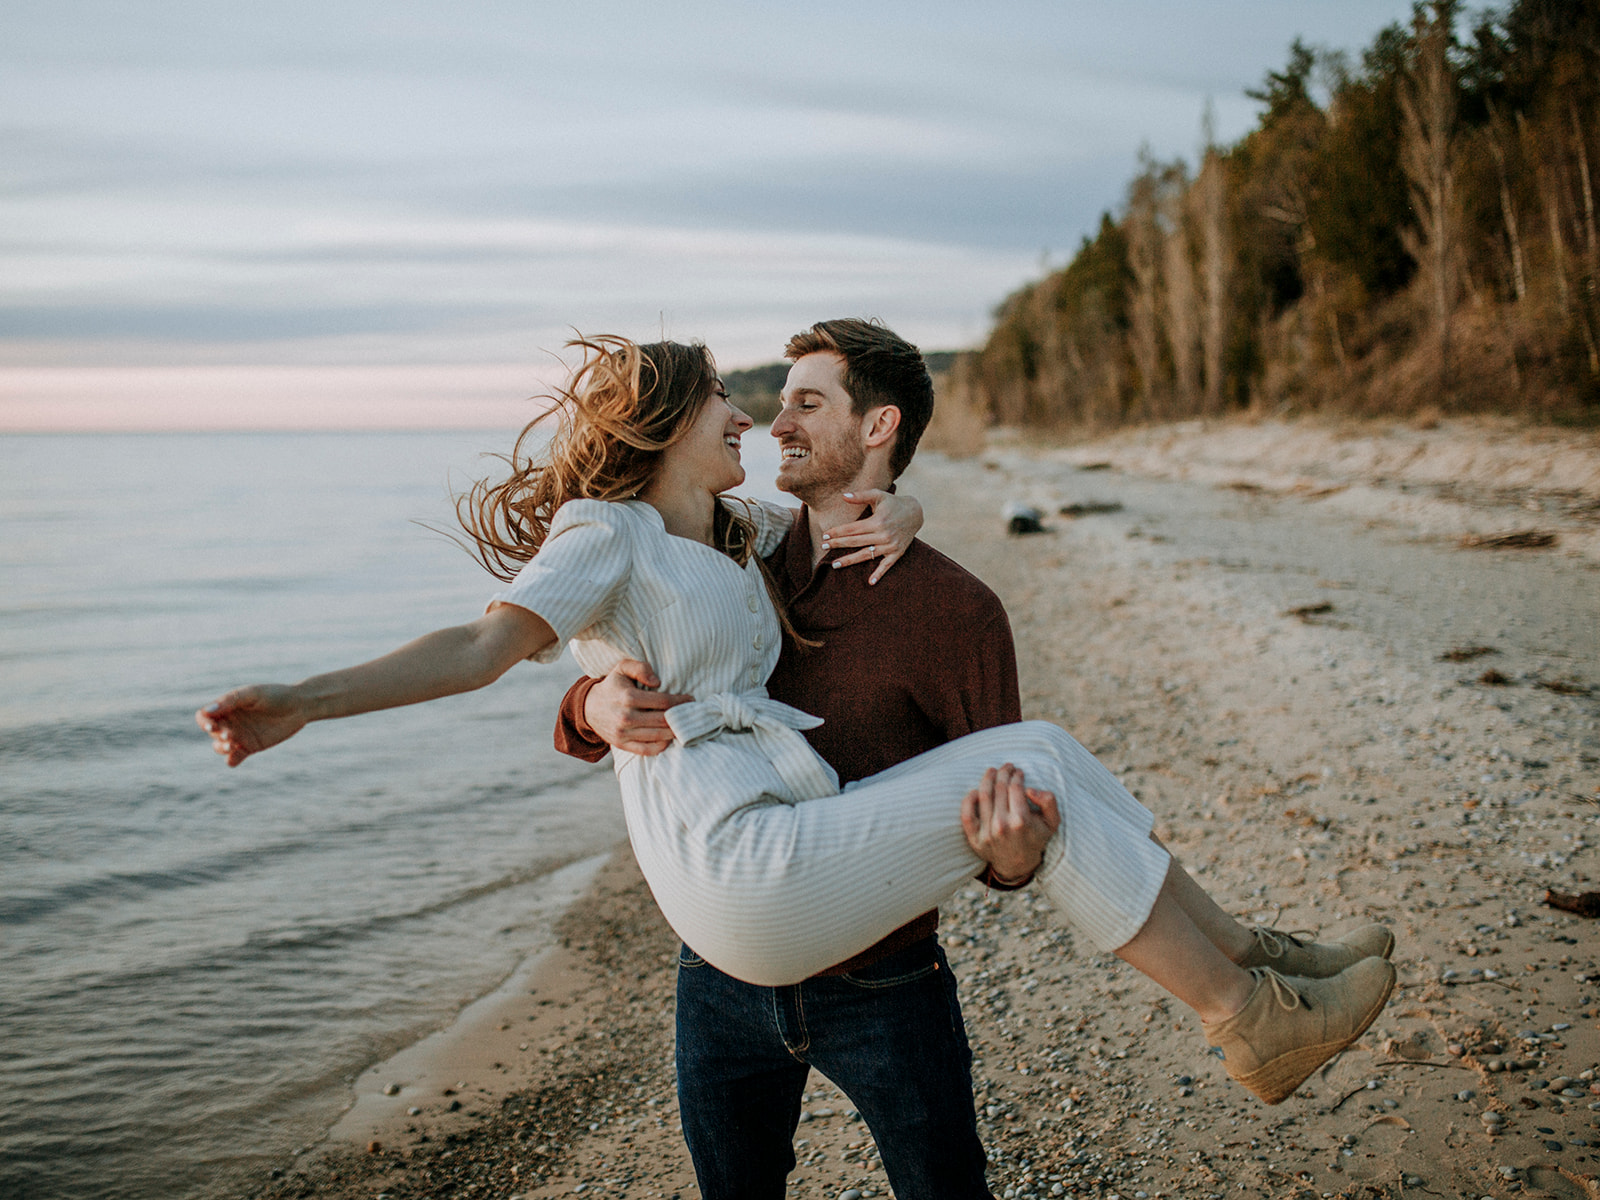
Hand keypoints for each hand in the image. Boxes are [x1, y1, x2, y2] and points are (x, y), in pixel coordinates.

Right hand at [196, 685, 308, 766]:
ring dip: (221, 748)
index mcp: (227, 707)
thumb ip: (231, 700)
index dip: (204, 722)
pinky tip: (236, 757)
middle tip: (231, 734)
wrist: (300, 706)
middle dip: (217, 735)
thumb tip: (208, 711)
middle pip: (212, 733)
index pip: (204, 716)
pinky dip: (231, 760)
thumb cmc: (275, 695)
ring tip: (233, 745)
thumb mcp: (253, 694)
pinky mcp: (250, 747)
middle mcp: (230, 722)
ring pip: (219, 747)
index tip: (213, 726)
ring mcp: (239, 736)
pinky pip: (233, 759)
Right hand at [584, 659, 692, 755]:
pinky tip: (669, 737)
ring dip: (676, 731)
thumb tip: (657, 682)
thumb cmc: (612, 685)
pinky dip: (662, 746)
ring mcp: (624, 733)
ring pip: (659, 736)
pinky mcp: (622, 745)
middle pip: (664, 720)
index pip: (664, 702)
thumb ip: (640, 668)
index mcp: (628, 697)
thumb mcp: (622, 668)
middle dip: (682, 717)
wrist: (589, 707)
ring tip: (684, 724)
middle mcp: (626, 717)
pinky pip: (648, 750)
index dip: (681, 701)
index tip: (691, 699)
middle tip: (692, 713)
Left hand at [819, 488, 922, 583]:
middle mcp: (884, 535)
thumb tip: (843, 496)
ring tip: (834, 564)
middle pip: (856, 542)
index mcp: (877, 521)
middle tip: (823, 547)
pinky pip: (886, 565)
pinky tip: (870, 582)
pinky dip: (879, 574)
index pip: (852, 529)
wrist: (915, 513)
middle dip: (838, 544)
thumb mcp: (878, 495)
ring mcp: (890, 546)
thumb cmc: (892, 503)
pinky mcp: (897, 553)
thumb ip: (860, 495)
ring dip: (850, 561)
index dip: (838, 532)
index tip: (825, 535)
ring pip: (866, 555)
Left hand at [960, 763, 1059, 883]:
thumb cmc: (1036, 838)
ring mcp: (986, 832)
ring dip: (987, 779)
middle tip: (1006, 767)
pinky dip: (969, 799)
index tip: (1018, 771)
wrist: (1018, 864)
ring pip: (983, 796)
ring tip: (992, 771)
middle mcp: (1002, 826)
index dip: (1017, 776)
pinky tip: (976, 790)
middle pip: (1000, 788)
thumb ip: (1049, 802)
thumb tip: (1030, 789)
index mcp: (1021, 821)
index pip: (1015, 788)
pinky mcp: (974, 838)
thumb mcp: (1052, 823)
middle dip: (1004, 773)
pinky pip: (967, 814)